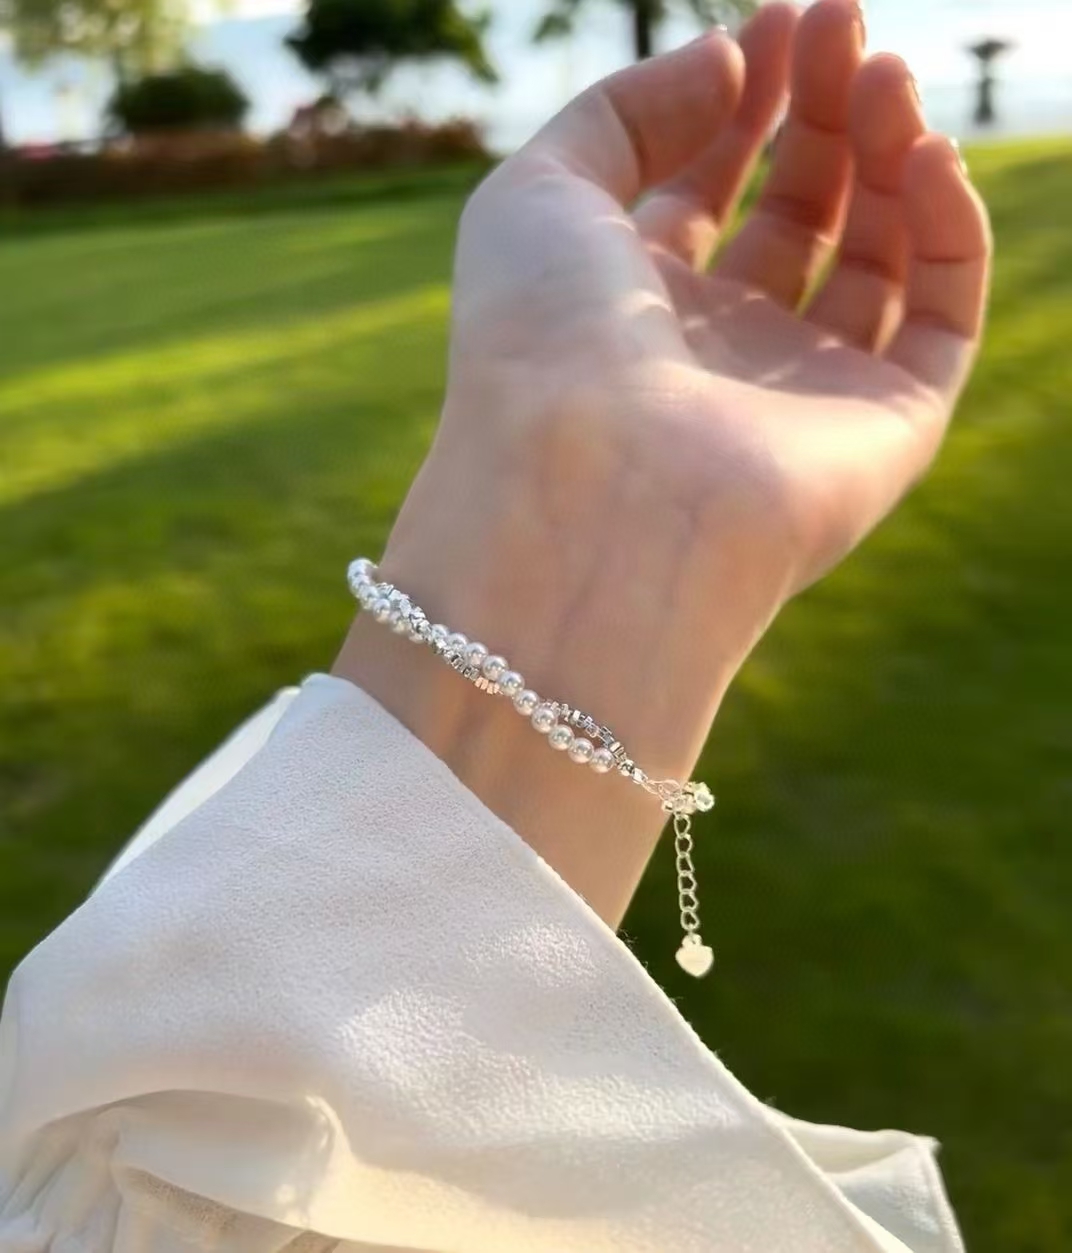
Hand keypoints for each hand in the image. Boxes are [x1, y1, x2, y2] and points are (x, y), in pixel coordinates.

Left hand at [336, 0, 990, 923]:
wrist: (596, 491)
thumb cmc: (542, 342)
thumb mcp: (539, 191)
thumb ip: (626, 110)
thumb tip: (730, 57)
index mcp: (632, 308)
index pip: (705, 191)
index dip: (745, 100)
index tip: (780, 19)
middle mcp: (719, 353)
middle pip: (796, 212)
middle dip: (823, 110)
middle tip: (846, 20)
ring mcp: (805, 393)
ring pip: (877, 256)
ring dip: (889, 153)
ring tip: (885, 74)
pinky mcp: (886, 429)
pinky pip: (944, 318)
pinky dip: (948, 231)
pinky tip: (924, 157)